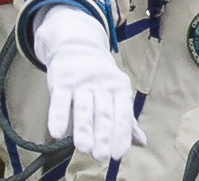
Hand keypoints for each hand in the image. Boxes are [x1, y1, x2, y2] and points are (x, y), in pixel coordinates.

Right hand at [35, 5, 145, 162]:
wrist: (77, 44)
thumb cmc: (100, 78)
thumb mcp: (116, 93)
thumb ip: (126, 119)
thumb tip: (141, 142)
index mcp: (119, 87)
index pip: (122, 112)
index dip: (121, 133)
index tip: (118, 154)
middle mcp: (101, 83)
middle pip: (103, 112)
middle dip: (103, 134)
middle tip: (101, 156)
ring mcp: (81, 81)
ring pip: (83, 107)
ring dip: (84, 128)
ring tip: (84, 149)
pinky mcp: (61, 81)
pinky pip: (59, 99)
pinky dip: (58, 116)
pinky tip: (57, 132)